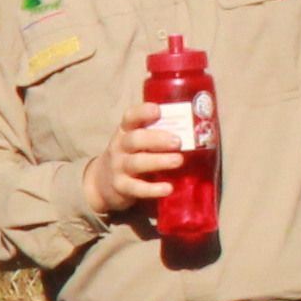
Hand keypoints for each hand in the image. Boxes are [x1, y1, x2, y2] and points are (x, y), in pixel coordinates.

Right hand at [79, 91, 209, 222]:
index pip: (129, 117)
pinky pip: (136, 188)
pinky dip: (152, 189)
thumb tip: (198, 129)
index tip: (157, 111)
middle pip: (135, 139)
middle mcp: (119, 147)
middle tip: (178, 141)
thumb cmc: (130, 156)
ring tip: (178, 161)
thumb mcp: (136, 141)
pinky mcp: (121, 187)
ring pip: (136, 162)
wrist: (102, 183)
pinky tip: (168, 188)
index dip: (142, 112)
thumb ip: (156, 134)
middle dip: (157, 139)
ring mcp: (118, 167)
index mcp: (125, 131)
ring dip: (159, 161)